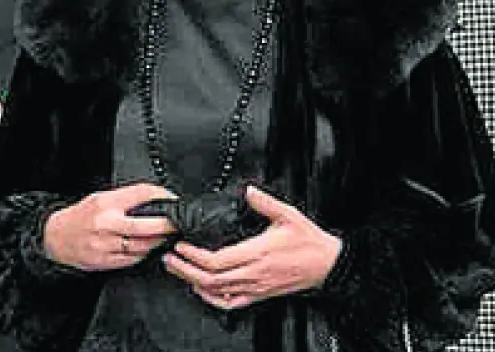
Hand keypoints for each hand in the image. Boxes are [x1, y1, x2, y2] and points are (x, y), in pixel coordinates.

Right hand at [43, 183, 177, 271]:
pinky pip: (134, 259)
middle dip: (167, 225)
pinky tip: (151, 248)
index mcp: (106, 204)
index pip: (141, 195)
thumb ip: (127, 199)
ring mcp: (105, 246)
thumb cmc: (81, 217)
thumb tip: (157, 198)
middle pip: (146, 226)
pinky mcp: (106, 262)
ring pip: (142, 246)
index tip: (173, 200)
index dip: (162, 196)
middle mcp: (106, 225)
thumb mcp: (101, 198)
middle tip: (179, 223)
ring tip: (168, 236)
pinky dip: (146, 253)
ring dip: (160, 241)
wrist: (56, 237)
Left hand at [163, 186, 342, 309]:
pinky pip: (230, 302)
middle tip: (169, 259)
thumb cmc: (309, 242)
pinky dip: (212, 298)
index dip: (194, 255)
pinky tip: (202, 291)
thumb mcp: (289, 215)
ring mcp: (255, 286)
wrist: (326, 264)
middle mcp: (254, 272)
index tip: (181, 246)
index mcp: (258, 252)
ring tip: (179, 271)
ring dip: (193, 282)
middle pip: (210, 278)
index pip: (217, 260)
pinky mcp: (259, 294)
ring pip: (217, 291)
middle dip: (184, 269)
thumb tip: (248, 191)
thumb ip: (265, 203)